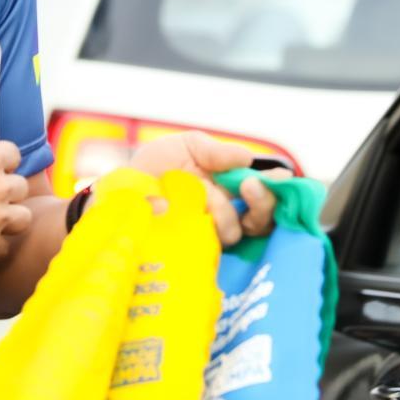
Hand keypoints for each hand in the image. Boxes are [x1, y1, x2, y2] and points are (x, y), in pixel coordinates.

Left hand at [128, 131, 278, 246]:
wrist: (120, 189)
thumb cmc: (156, 166)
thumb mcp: (187, 146)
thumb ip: (216, 152)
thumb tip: (248, 158)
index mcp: (230, 188)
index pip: (265, 193)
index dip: (277, 188)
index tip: (278, 178)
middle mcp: (226, 214)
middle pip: (262, 219)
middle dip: (263, 203)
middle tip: (250, 187)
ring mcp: (208, 235)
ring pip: (235, 233)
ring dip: (226, 214)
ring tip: (204, 197)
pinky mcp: (189, 252)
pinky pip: (206, 249)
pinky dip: (199, 230)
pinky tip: (182, 212)